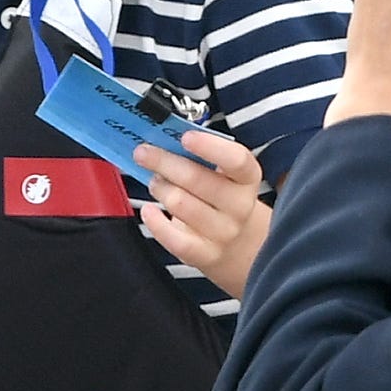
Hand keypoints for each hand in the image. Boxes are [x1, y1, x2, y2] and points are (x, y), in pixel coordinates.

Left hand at [135, 129, 267, 298]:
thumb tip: (163, 136)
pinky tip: (149, 211)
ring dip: (161, 188)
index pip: (237, 160)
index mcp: (246, 178)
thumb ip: (200, 156)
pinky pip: (175, 240)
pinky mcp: (205, 254)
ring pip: (182, 205)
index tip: (185, 137)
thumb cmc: (222, 199)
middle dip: (164, 162)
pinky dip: (156, 223)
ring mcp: (224, 232)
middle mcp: (239, 205)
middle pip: (198, 180)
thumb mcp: (223, 175)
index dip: (210, 147)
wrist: (241, 246)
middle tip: (144, 152)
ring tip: (155, 181)